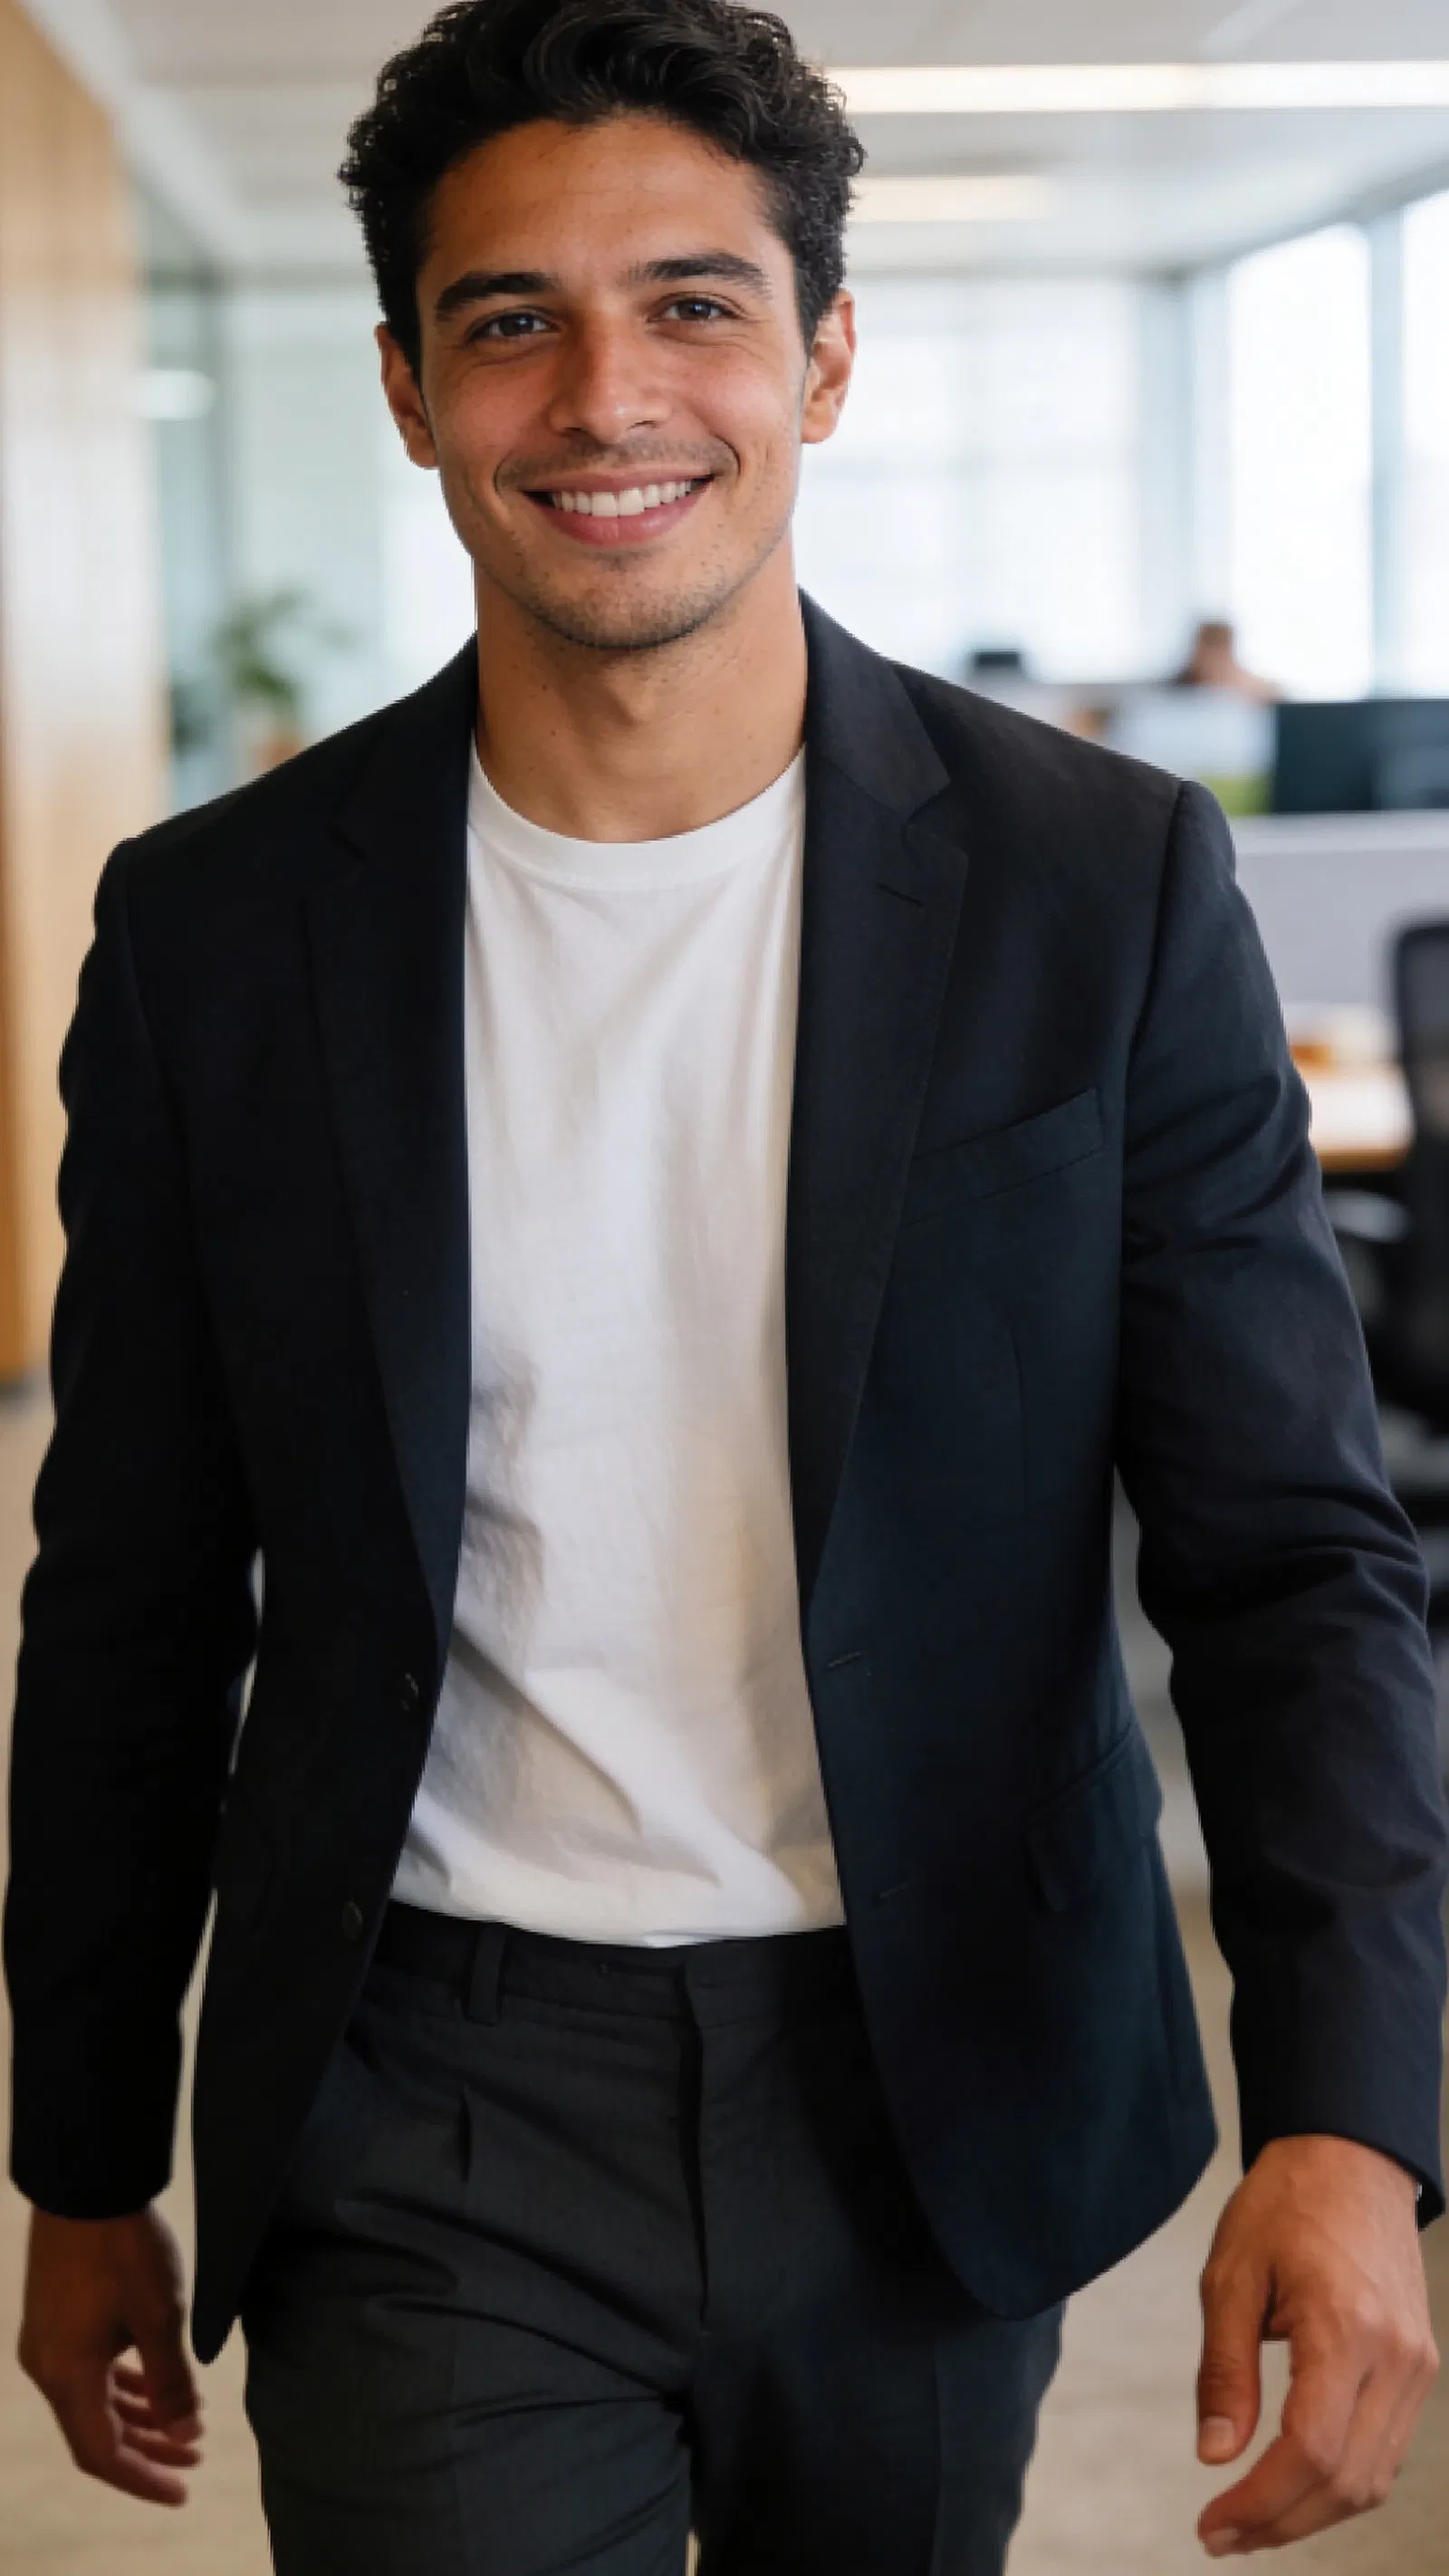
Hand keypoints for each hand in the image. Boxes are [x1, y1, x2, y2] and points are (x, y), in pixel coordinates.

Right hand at [17, 2204, 203, 2505]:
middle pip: (96, 2431)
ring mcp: (47, 2341)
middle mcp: (47, 2367)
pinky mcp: (54, 2316)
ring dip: (137, 2415)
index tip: (182, 2489)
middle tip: (193, 2458)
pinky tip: (152, 2381)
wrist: (87, 2182)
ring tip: (185, 2423)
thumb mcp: (160, 2317)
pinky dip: (121, 2384)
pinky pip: (86, 2370)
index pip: (102, 2455)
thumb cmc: (125, 2248)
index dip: (143, 2478)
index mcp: (67, 2376)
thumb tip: (186, 2436)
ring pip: (92, 2399)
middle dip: (146, 2449)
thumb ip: (172, 2382)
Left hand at [1196, 2134, 1437, 2554]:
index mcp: (1345, 2327)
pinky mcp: (1419, 2367)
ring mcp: (1416, 2365)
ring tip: (1249, 2523)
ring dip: (1311, 2514)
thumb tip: (1214, 2456)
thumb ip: (1224, 2369)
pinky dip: (1340, 2483)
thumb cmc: (1285, 2205)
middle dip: (1281, 2523)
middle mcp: (1395, 2356)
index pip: (1312, 2450)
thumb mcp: (1231, 2275)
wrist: (1350, 2159)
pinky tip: (1293, 2488)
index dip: (1260, 2503)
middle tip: (1221, 2538)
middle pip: (1347, 2481)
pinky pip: (1386, 2451)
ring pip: (1373, 2479)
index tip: (1210, 2525)